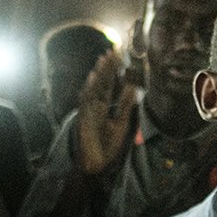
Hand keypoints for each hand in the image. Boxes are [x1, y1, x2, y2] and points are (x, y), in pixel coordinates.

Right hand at [74, 49, 138, 175]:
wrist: (96, 165)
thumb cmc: (108, 146)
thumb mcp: (121, 124)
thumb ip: (125, 106)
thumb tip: (132, 87)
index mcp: (105, 106)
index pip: (111, 85)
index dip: (115, 71)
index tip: (121, 56)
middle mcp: (96, 106)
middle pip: (102, 83)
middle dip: (107, 68)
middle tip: (112, 50)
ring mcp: (89, 111)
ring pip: (94, 88)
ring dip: (98, 74)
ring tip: (103, 59)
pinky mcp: (83, 118)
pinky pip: (85, 101)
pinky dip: (89, 89)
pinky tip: (93, 78)